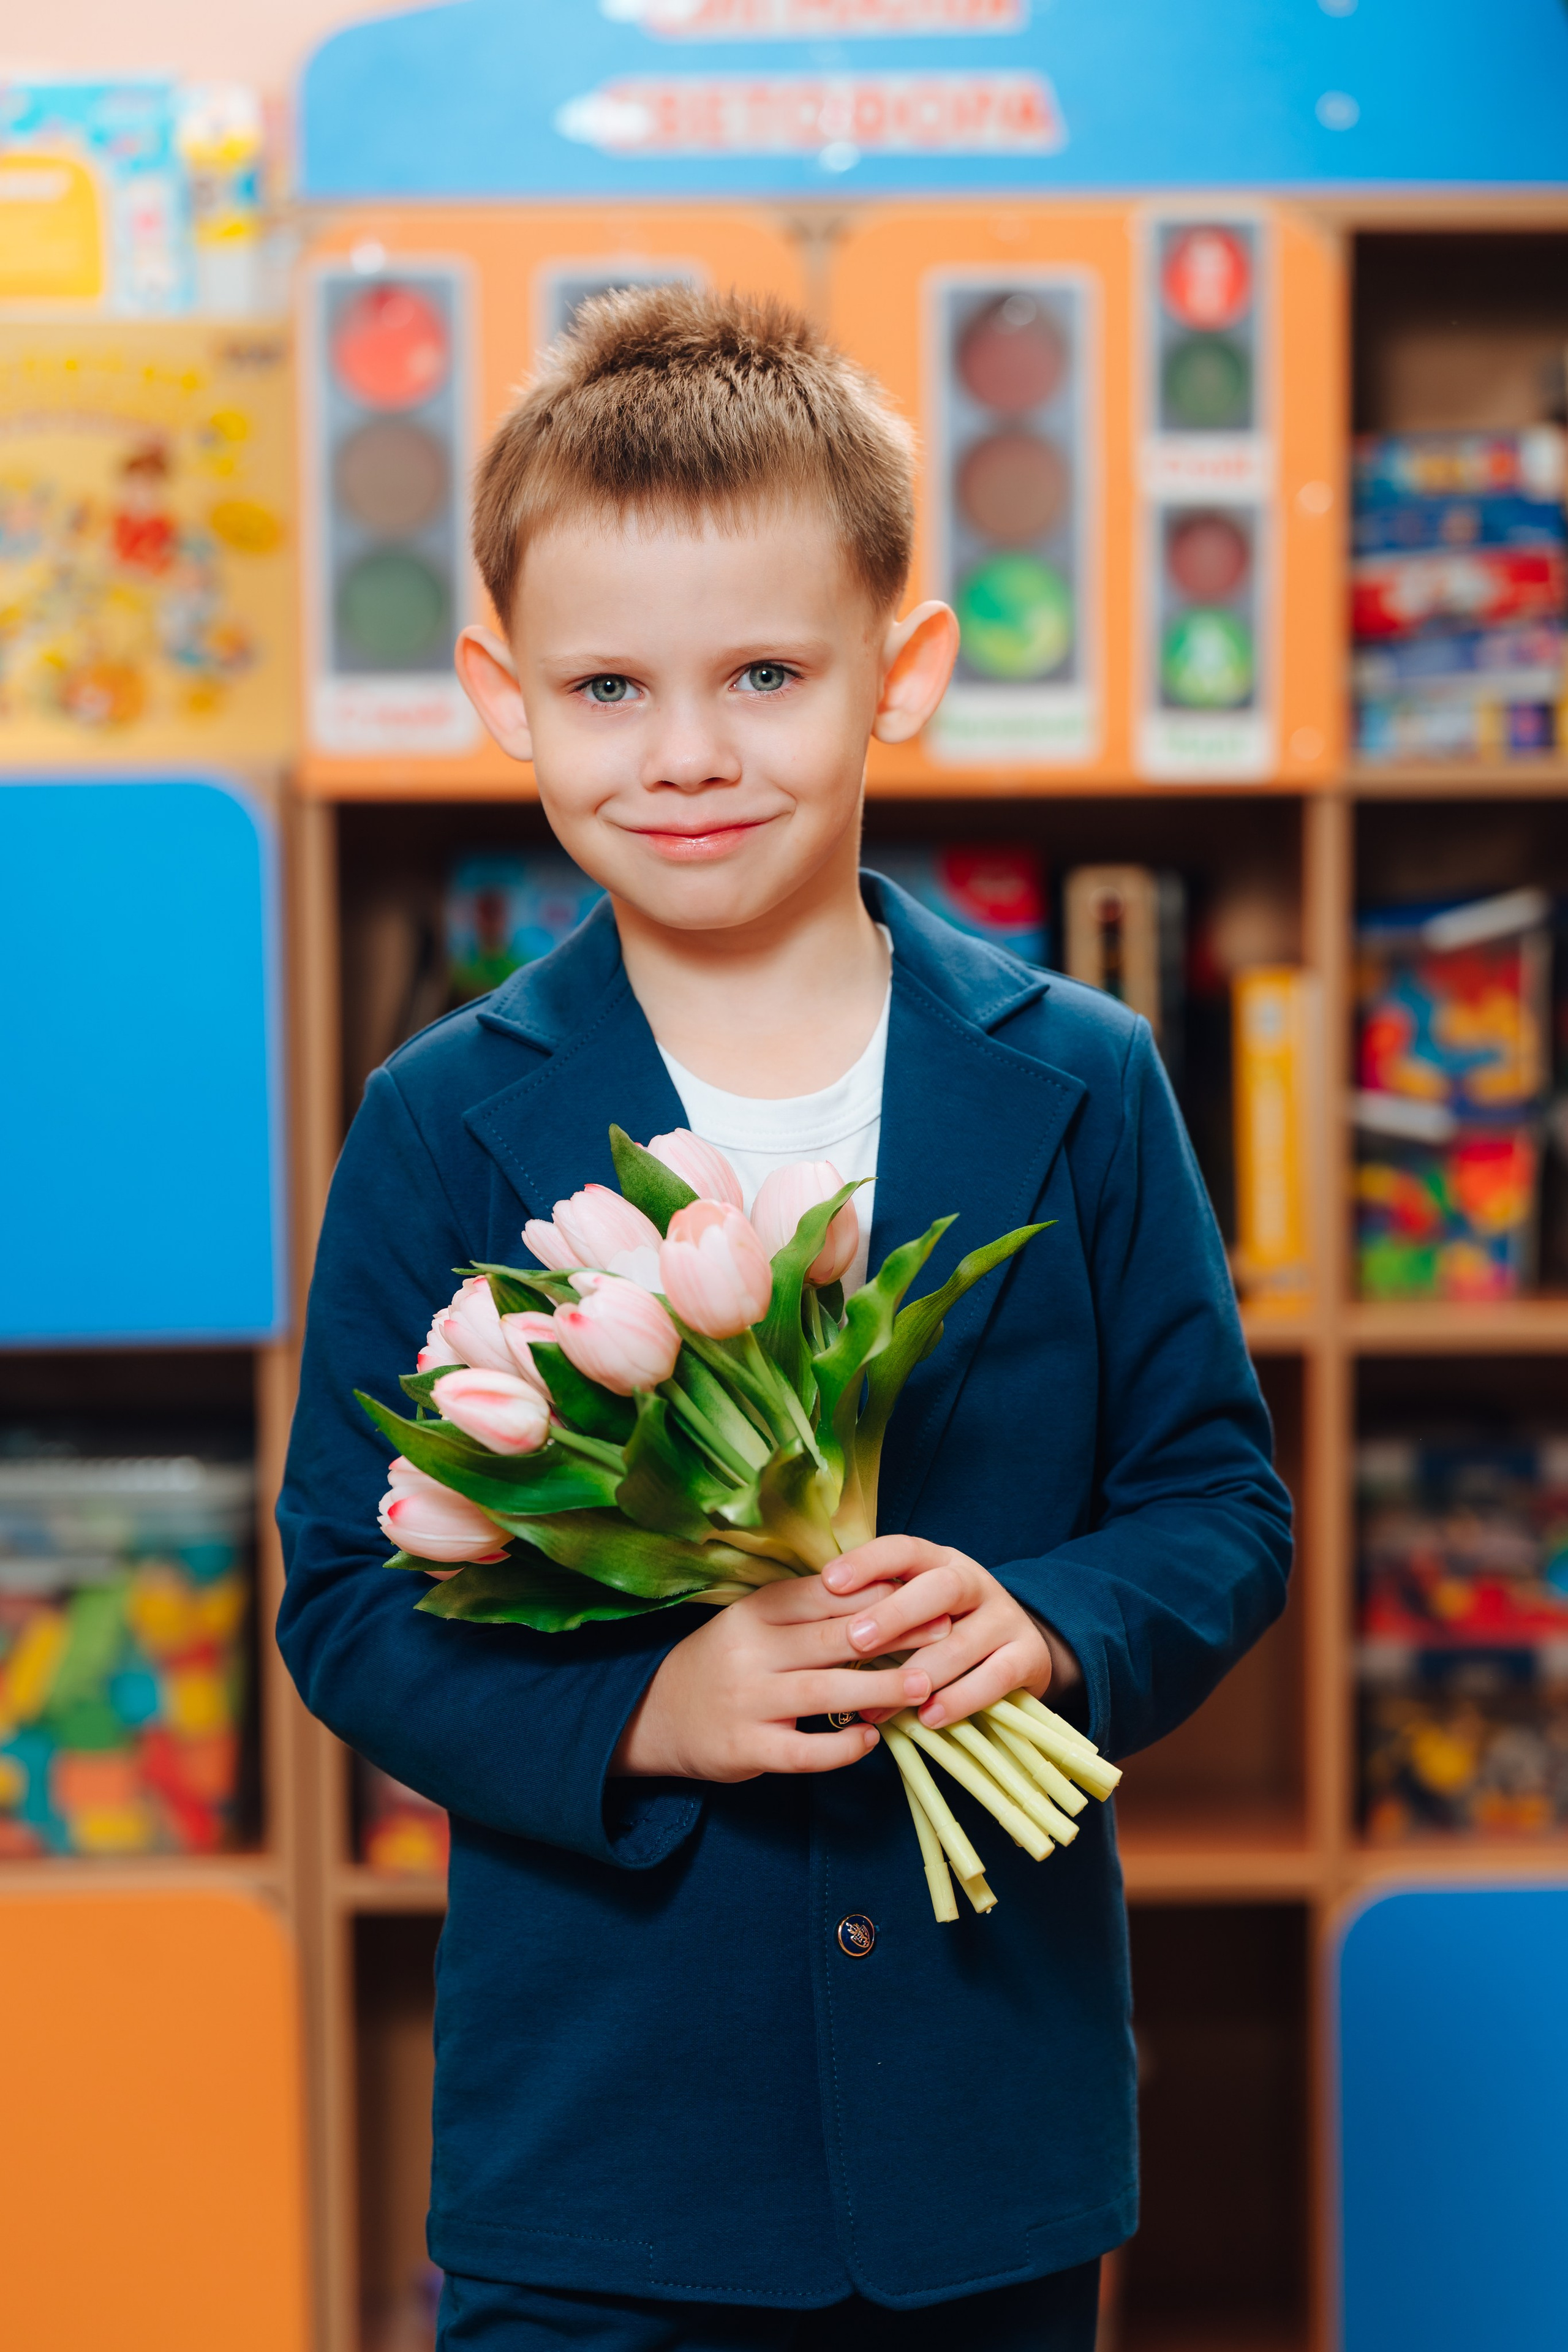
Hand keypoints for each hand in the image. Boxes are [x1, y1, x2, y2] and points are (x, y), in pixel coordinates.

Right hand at [610, 1574, 952, 1781]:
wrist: (657, 1715)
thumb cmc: (727, 1661)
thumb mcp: (757, 1623)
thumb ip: (809, 1610)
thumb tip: (886, 1591)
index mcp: (755, 1611)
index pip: (826, 1595)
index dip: (881, 1594)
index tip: (928, 1596)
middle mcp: (750, 1651)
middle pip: (833, 1638)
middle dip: (895, 1636)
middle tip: (943, 1635)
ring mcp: (747, 1700)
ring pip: (825, 1691)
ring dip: (880, 1688)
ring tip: (922, 1686)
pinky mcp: (745, 1748)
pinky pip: (804, 1751)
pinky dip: (841, 1747)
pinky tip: (870, 1739)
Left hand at [821, 1537, 1056, 1730]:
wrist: (1019, 1651)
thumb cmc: (945, 1629)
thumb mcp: (915, 1608)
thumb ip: (876, 1610)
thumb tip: (814, 1628)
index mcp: (939, 1561)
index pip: (903, 1549)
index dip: (867, 1562)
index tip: (828, 1580)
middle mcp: (974, 1582)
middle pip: (939, 1588)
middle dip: (896, 1613)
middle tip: (856, 1639)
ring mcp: (1005, 1617)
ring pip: (962, 1640)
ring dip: (920, 1672)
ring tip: (883, 1701)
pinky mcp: (1028, 1655)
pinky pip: (995, 1676)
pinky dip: (960, 1698)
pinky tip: (929, 1716)